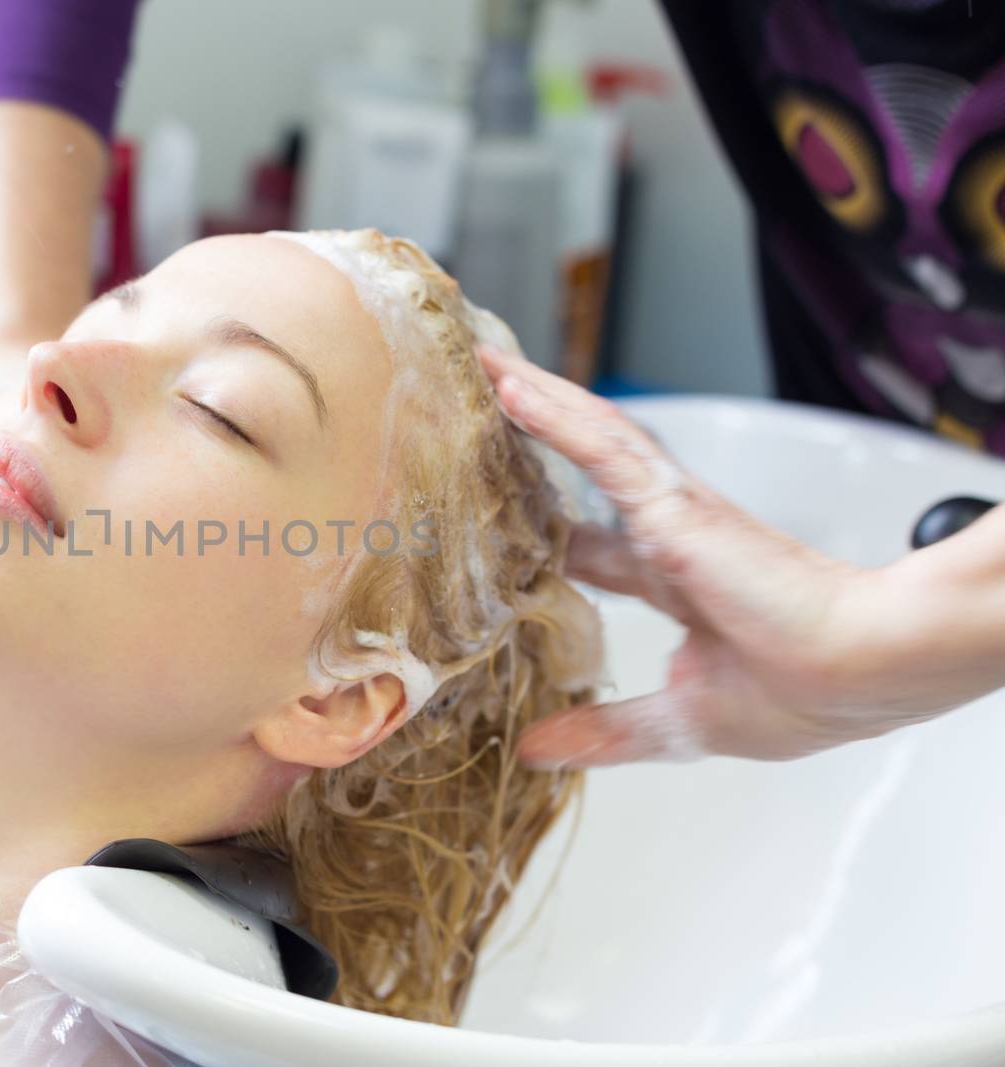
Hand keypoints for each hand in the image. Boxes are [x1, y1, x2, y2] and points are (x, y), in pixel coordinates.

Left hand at [477, 346, 979, 765]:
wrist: (868, 668)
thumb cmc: (810, 692)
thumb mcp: (683, 722)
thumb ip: (607, 730)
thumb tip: (536, 752)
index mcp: (676, 586)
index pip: (589, 549)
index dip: (537, 533)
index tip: (485, 525)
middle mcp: (669, 538)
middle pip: (580, 480)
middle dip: (529, 445)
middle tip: (468, 415)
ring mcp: (671, 514)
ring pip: (588, 439)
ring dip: (534, 402)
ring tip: (481, 365)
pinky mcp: (674, 503)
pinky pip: (600, 446)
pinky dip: (553, 414)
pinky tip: (507, 387)